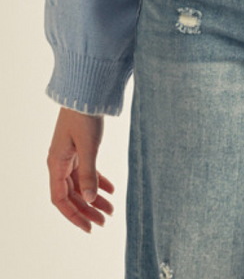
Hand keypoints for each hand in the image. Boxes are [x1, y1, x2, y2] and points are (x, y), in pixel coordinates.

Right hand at [47, 107, 114, 232]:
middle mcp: (60, 162)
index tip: (89, 227)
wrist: (86, 91)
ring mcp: (69, 155)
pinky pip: (87, 171)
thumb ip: (89, 174)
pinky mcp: (79, 148)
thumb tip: (90, 201)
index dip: (74, 215)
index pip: (60, 199)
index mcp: (56, 164)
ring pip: (81, 184)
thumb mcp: (88, 146)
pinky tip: (112, 190)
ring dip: (94, 197)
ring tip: (111, 210)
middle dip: (87, 210)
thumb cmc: (83, 116)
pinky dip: (98, 181)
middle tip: (104, 221)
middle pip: (71, 195)